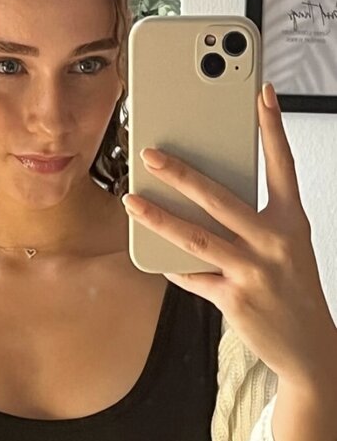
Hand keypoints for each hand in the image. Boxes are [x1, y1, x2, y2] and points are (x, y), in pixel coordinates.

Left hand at [122, 84, 336, 386]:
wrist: (308, 347)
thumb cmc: (294, 291)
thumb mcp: (288, 246)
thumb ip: (257, 220)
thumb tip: (207, 198)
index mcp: (291, 222)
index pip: (283, 165)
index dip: (273, 128)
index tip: (262, 94)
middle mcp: (274, 242)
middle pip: (220, 198)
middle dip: (181, 173)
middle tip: (152, 154)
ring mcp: (253, 271)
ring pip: (195, 237)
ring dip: (158, 218)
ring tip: (132, 201)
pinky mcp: (234, 299)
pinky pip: (192, 276)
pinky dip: (170, 264)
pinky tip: (152, 252)